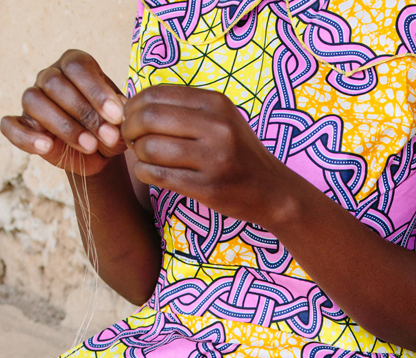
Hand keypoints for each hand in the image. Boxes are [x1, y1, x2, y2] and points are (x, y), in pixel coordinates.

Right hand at [0, 50, 125, 176]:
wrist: (98, 152)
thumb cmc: (110, 128)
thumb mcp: (120, 123)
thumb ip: (120, 117)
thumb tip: (118, 116)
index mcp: (75, 65)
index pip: (78, 67)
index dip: (97, 91)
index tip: (117, 116)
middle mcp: (50, 76)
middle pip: (55, 83)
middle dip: (85, 113)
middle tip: (108, 136)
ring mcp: (34, 98)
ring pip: (34, 100)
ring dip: (63, 125)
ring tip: (89, 146)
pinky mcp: (23, 123)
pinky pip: (11, 125)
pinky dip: (25, 137)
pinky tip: (45, 147)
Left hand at [122, 86, 277, 221]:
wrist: (272, 191)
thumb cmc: (239, 154)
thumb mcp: (222, 119)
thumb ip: (186, 109)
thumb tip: (136, 103)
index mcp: (215, 104)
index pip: (156, 94)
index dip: (133, 106)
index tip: (131, 119)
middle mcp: (216, 127)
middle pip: (149, 118)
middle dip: (129, 129)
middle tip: (129, 139)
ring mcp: (213, 159)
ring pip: (151, 148)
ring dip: (137, 153)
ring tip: (142, 157)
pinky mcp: (208, 187)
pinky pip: (159, 175)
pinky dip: (144, 173)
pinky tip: (147, 172)